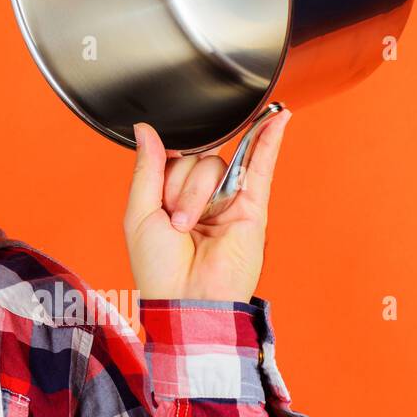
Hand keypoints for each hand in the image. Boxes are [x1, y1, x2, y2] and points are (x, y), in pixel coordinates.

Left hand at [122, 110, 291, 301]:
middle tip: (175, 220)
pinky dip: (269, 138)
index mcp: (172, 197)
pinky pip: (261, 164)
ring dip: (195, 192)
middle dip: (178, 186)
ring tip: (190, 224)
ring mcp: (228, 199)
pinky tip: (277, 116)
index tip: (160, 197)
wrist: (187, 300)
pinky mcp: (253, 207)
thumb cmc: (159, 269)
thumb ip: (147, 167)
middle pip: (193, 159)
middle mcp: (202, 196)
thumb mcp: (138, 212)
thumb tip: (145, 129)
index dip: (164, 171)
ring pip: (213, 165)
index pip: (172, 158)